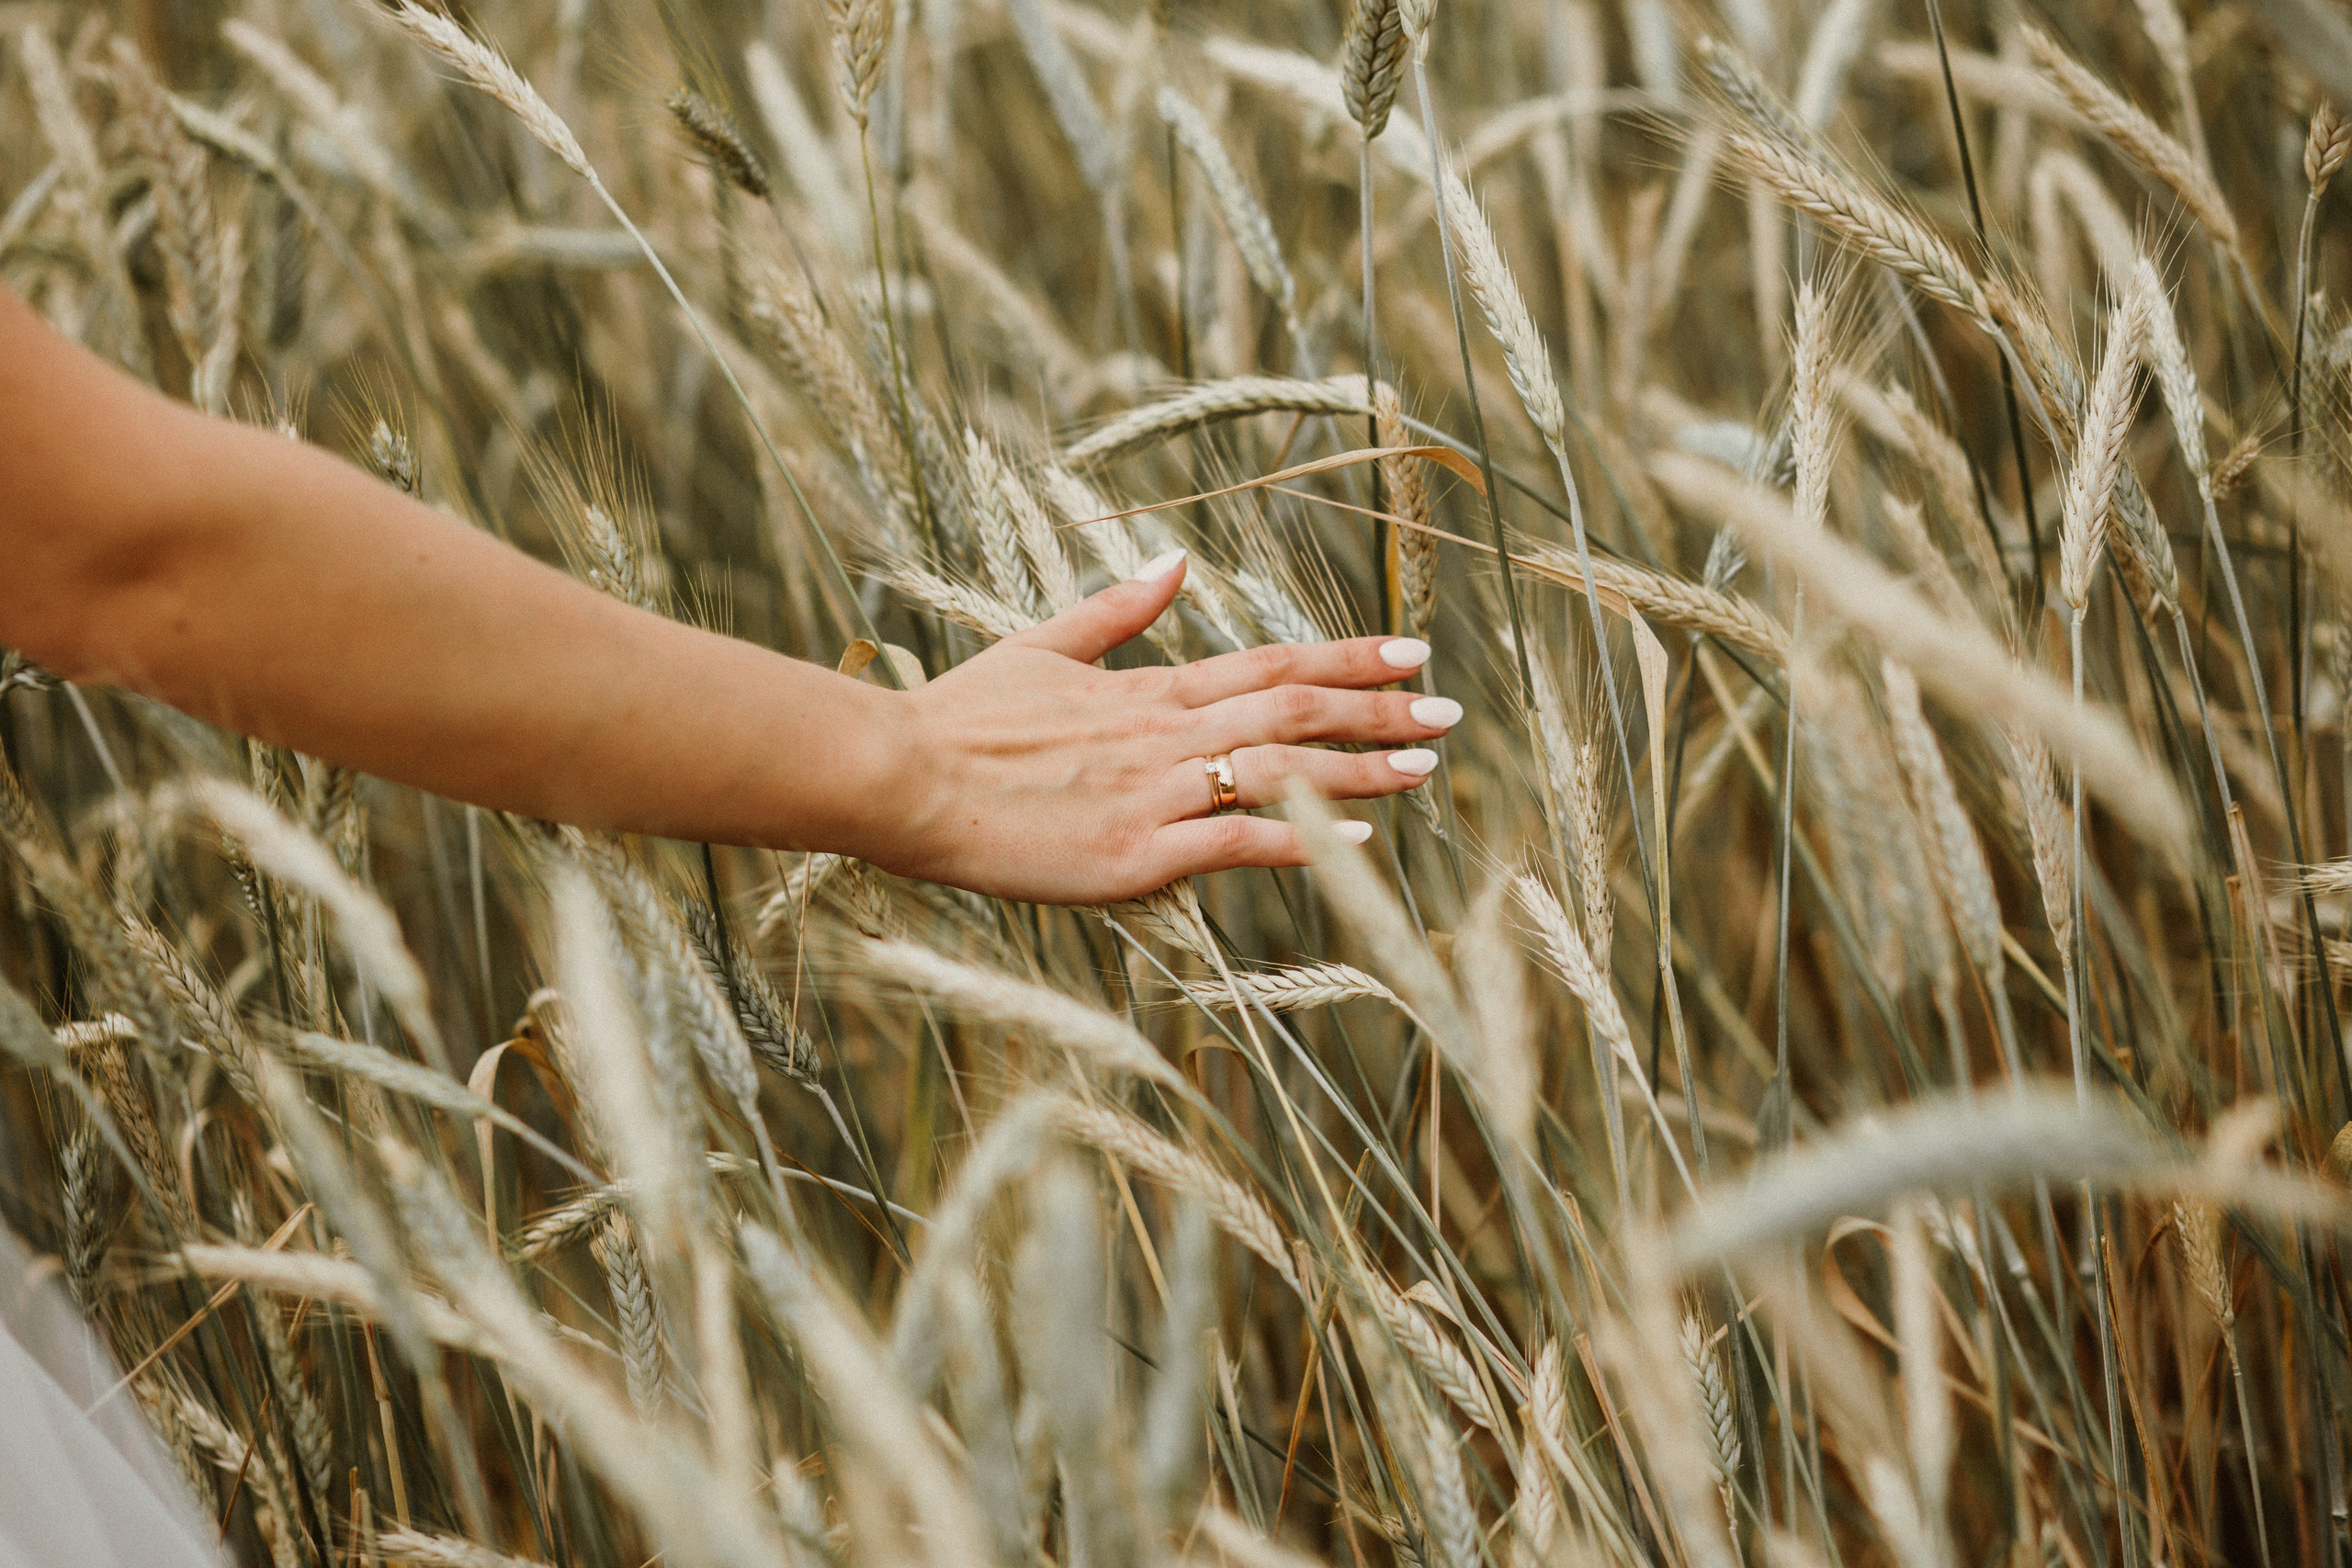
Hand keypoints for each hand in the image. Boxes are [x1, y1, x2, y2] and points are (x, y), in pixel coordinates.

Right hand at [857, 552, 1461, 903]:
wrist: (902, 778)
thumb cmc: (960, 720)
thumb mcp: (1040, 647)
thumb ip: (1116, 611)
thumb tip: (1175, 562)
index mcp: (1148, 689)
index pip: (1269, 662)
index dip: (1346, 657)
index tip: (1410, 651)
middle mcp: (1164, 734)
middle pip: (1292, 709)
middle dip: (1377, 709)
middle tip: (1448, 710)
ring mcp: (1153, 793)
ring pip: (1278, 769)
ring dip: (1358, 766)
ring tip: (1424, 766)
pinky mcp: (1134, 853)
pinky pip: (1234, 841)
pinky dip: (1298, 836)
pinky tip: (1351, 837)